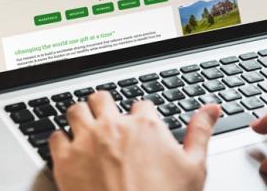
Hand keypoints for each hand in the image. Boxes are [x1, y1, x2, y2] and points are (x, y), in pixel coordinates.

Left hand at [49, 91, 220, 190]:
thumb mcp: (194, 168)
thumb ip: (201, 132)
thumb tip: (211, 109)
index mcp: (145, 125)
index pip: (140, 105)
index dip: (140, 117)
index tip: (140, 129)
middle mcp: (113, 127)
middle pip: (102, 99)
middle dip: (105, 108)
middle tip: (109, 123)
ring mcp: (86, 142)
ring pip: (76, 110)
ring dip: (81, 118)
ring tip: (86, 130)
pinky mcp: (64, 161)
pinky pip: (55, 137)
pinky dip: (61, 141)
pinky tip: (69, 152)